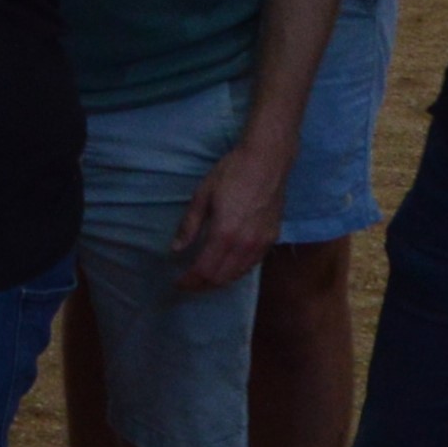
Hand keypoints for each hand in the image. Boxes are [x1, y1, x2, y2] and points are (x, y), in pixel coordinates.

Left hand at [171, 139, 287, 291]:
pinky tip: (226, 267)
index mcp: (224, 233)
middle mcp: (244, 244)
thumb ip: (189, 225)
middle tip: (188, 283)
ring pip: (237, 275)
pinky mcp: (271, 239)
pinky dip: (235, 272)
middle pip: (220, 278)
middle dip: (202, 285)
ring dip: (218, 281)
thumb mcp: (202, 195)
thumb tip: (176, 249)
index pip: (204, 270)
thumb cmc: (231, 173)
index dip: (189, 280)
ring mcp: (261, 244)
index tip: (178, 282)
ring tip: (204, 279)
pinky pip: (251, 265)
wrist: (267, 161)